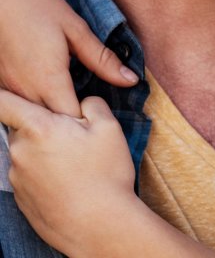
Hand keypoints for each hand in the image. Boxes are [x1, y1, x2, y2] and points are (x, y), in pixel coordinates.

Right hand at [0, 0, 137, 115]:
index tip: (100, 111)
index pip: (72, 118)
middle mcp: (23, 90)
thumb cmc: (38, 5)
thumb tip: (131, 81)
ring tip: (70, 101)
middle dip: (71, 123)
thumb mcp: (76, 29)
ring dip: (52, 113)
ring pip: (32, 116)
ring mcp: (7, 88)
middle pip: (51, 123)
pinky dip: (34, 102)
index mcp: (48, 79)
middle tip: (89, 111)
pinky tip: (46, 91)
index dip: (88, 119)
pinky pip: (18, 104)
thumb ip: (102, 59)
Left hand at [0, 91, 137, 252]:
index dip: (1, 92)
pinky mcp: (21, 197)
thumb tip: (83, 101)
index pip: (4, 103)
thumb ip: (92, 105)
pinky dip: (46, 175)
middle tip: (73, 139)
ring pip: (27, 153)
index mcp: (39, 128)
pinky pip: (30, 176)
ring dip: (45, 153)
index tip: (2, 84)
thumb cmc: (104, 174)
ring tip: (76, 167)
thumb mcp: (110, 129)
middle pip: (23, 128)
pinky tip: (69, 183)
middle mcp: (19, 151)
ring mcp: (17, 176)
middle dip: (43, 128)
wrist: (98, 225)